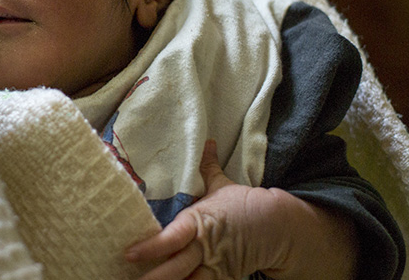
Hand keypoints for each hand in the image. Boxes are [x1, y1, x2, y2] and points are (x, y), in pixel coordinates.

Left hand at [125, 139, 287, 279]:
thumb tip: (206, 141)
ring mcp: (214, 267)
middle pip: (177, 269)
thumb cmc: (245, 205)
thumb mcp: (223, 185)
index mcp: (199, 223)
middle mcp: (205, 248)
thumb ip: (207, 166)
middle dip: (154, 278)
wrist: (278, 227)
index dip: (151, 248)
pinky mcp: (223, 279)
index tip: (130, 253)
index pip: (172, 239)